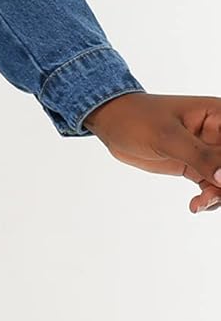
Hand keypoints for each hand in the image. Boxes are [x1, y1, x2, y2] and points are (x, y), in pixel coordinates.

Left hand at [82, 92, 220, 214]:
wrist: (112, 124)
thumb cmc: (136, 118)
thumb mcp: (168, 137)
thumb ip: (200, 156)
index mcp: (218, 115)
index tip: (220, 180)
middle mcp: (218, 133)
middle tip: (212, 195)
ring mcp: (208, 151)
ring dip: (219, 196)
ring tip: (201, 202)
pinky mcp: (196, 166)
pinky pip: (214, 187)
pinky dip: (209, 199)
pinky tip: (196, 205)